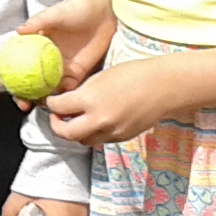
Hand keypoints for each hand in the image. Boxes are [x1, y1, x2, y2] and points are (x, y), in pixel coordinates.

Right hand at [12, 0, 117, 106]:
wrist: (103, 13)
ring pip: (47, 89)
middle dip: (24, 95)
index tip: (5, 85)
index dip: (9, 75)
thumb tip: (19, 30)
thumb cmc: (76, 9)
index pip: (17, 63)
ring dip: (42, 100)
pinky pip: (67, 89)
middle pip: (29, 81)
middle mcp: (45, 59)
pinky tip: (61, 103)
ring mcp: (60, 68)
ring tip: (42, 107)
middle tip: (24, 105)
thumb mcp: (55, 13)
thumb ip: (38, 21)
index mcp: (36, 46)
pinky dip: (62, 97)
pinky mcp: (76, 74)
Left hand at [44, 57, 185, 147]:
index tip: (51, 101)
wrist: (164, 87)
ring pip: (83, 140)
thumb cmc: (134, 74)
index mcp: (90, 99)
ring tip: (77, 121)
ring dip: (76, 133)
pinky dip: (95, 133)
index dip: (51, 104)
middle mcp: (99, 119)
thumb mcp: (101, 77)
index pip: (58, 107)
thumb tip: (68, 101)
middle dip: (56, 126)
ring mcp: (111, 131)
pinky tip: (98, 122)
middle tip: (58, 118)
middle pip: (65, 134)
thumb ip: (83, 92)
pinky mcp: (122, 137)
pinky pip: (101, 139)